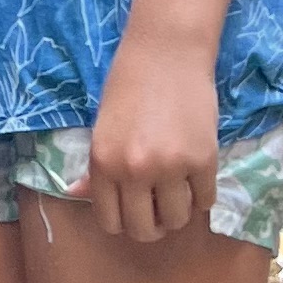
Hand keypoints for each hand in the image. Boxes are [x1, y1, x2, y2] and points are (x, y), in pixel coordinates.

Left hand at [79, 36, 219, 243]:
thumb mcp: (103, 128)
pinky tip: (197, 176)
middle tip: (160, 207)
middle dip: (153, 225)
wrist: (166, 52)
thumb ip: (96, 167)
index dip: (124, 221)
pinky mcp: (203, 160)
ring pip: (178, 220)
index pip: (110, 222)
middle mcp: (133, 171)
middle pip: (144, 230)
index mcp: (103, 163)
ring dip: (179, 212)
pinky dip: (202, 195)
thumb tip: (76, 194)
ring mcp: (170, 168)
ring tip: (179, 190)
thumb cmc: (129, 85)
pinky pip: (206, 200)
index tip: (135, 211)